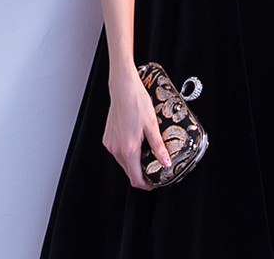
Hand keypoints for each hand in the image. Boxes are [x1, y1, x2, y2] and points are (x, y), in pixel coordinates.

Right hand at [102, 67, 171, 189]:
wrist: (123, 88)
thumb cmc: (137, 103)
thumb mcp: (152, 125)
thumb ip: (158, 147)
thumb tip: (166, 163)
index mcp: (128, 149)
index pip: (135, 179)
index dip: (146, 185)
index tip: (155, 182)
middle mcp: (116, 149)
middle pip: (129, 171)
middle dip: (142, 172)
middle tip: (155, 164)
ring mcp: (110, 144)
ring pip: (123, 161)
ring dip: (134, 161)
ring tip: (147, 149)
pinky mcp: (107, 138)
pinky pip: (117, 151)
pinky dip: (127, 151)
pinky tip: (136, 140)